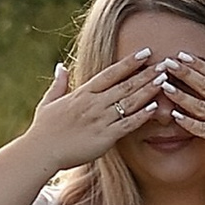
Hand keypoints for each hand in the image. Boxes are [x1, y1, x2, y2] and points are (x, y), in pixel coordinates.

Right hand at [28, 50, 162, 165]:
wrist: (40, 152)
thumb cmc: (43, 129)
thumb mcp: (49, 102)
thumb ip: (59, 83)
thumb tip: (61, 66)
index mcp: (82, 94)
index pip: (110, 73)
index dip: (129, 62)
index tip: (145, 52)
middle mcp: (93, 104)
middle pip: (125, 85)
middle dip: (146, 74)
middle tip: (165, 63)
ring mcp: (100, 120)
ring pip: (129, 102)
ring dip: (148, 90)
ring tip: (164, 80)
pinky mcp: (104, 137)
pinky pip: (127, 124)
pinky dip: (141, 115)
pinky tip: (155, 108)